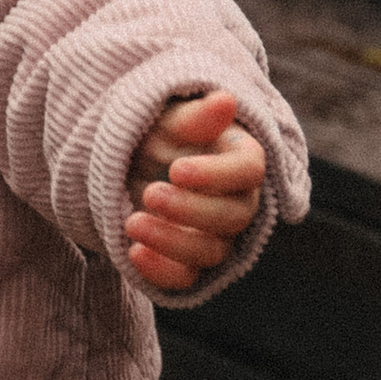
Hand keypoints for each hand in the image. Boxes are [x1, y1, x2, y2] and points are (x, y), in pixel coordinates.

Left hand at [126, 88, 264, 298]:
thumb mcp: (169, 119)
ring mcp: (217, 235)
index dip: (216, 174)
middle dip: (190, 209)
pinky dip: (161, 272)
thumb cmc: (160, 135)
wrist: (132, 164)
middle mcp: (238, 201)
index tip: (177, 170)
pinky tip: (132, 253)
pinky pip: (186, 278)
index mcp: (241, 160)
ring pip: (211, 251)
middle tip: (149, 193)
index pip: (249, 171)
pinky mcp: (190, 261)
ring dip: (172, 242)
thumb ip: (195, 118)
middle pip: (234, 216)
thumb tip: (226, 101)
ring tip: (131, 222)